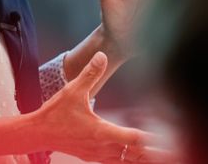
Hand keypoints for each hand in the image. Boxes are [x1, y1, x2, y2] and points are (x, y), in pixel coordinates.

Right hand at [36, 52, 173, 162]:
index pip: (135, 140)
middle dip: (151, 152)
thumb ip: (90, 73)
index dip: (152, 139)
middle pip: (135, 156)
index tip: (166, 137)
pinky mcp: (91, 157)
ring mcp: (97, 155)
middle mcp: (103, 148)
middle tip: (169, 147)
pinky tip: (131, 155)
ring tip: (156, 153)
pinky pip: (115, 163)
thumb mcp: (73, 90)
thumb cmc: (55, 113)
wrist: (38, 133)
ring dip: (139, 157)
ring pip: (126, 162)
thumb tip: (102, 55)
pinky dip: (126, 160)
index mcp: (102, 132)